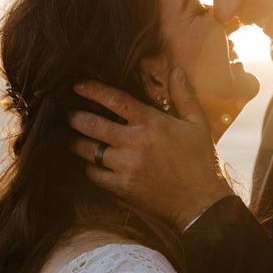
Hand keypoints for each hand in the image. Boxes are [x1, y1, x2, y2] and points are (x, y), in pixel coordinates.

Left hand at [68, 68, 233, 229]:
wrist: (201, 202)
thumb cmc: (201, 161)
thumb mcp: (197, 124)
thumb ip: (184, 96)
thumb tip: (177, 71)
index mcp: (151, 123)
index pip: (115, 100)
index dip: (93, 90)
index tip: (77, 86)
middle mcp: (134, 142)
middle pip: (92, 124)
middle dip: (76, 118)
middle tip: (70, 115)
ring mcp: (125, 165)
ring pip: (88, 150)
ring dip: (77, 143)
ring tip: (74, 140)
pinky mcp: (122, 187)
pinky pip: (94, 174)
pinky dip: (89, 168)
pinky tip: (90, 164)